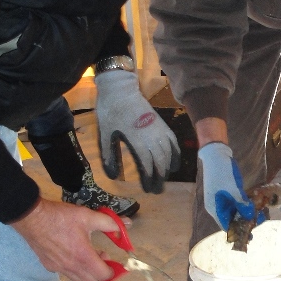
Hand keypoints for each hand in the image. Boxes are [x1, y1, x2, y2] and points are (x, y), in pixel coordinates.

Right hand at [11, 198, 118, 280]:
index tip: (118, 265)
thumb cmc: (60, 217)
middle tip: (106, 260)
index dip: (114, 271)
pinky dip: (76, 271)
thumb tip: (125, 226)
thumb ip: (109, 223)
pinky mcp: (49, 266)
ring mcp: (59, 268)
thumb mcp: (88, 216)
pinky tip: (75, 256)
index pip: (104, 275)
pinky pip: (67, 275)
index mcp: (83, 256)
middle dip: (103, 275)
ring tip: (91, 256)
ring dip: (90, 274)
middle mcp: (71, 267)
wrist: (32, 218)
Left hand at [95, 70, 180, 192]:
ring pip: (168, 153)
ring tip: (164, 179)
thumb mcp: (106, 134)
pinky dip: (175, 154)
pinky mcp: (162, 124)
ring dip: (167, 168)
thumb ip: (109, 155)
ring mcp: (159, 129)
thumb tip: (112, 176)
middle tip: (157, 190)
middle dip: (159, 178)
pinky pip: (173, 141)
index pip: (147, 165)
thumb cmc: (110, 111)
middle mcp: (152, 137)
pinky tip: (173, 163)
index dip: (149, 179)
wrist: (120, 89)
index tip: (148, 190)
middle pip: (160, 161)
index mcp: (137, 140)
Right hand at [198, 142, 254, 229]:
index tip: (251, 235)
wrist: (216, 154)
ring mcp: (221, 199)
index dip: (238, 232)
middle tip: (259, 221)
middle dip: (244, 222)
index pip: (226, 226)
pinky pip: (234, 203)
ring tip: (259, 214)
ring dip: (245, 213)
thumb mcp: (234, 190)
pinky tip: (253, 204)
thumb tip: (250, 217)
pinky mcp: (225, 193)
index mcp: (215, 208)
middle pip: (231, 220)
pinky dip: (243, 205)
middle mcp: (217, 206)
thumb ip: (242, 204)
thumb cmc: (222, 172)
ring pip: (234, 211)